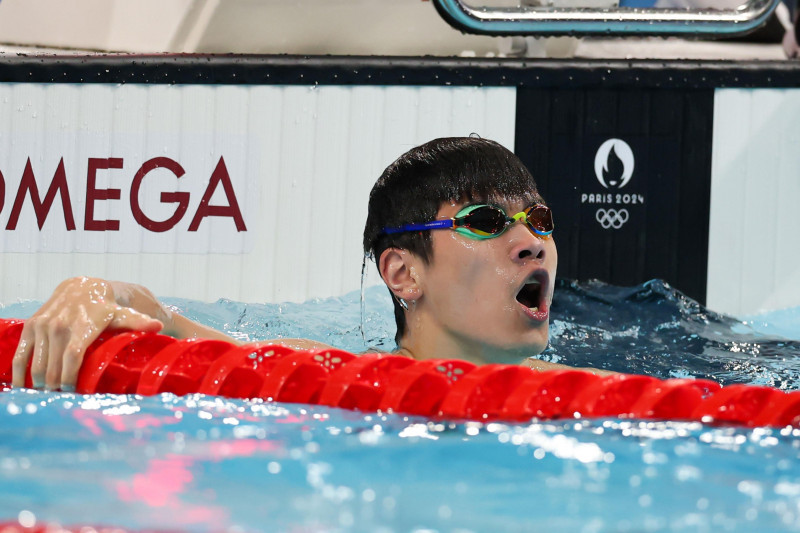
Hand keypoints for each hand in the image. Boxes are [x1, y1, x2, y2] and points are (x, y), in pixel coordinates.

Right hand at [11, 277, 163, 390]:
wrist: (81, 287)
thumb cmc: (106, 308)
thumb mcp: (123, 315)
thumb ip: (139, 323)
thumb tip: (159, 326)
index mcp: (83, 326)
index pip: (73, 357)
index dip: (71, 377)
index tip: (73, 391)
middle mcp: (60, 325)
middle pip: (54, 365)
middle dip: (56, 385)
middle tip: (61, 398)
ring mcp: (43, 326)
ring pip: (37, 363)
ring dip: (39, 382)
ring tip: (47, 394)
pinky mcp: (31, 326)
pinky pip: (20, 354)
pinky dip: (19, 373)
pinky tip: (23, 386)